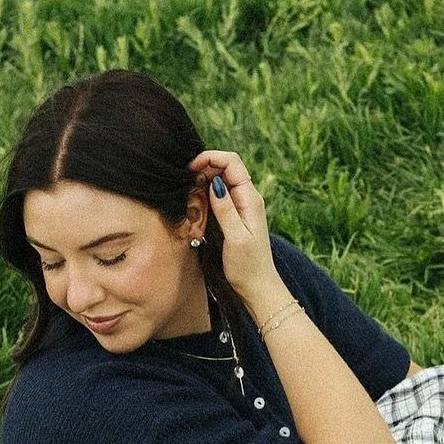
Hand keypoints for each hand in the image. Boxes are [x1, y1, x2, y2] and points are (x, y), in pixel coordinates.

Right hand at [188, 149, 281, 309]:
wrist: (257, 285)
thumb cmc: (247, 266)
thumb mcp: (235, 238)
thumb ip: (225, 209)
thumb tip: (215, 182)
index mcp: (250, 199)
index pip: (232, 162)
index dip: (211, 158)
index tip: (190, 168)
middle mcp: (248, 197)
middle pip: (226, 166)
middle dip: (205, 167)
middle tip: (187, 184)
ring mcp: (242, 205)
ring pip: (222, 179)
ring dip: (204, 180)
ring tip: (191, 195)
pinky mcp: (236, 214)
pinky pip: (221, 194)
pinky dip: (207, 192)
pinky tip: (198, 204)